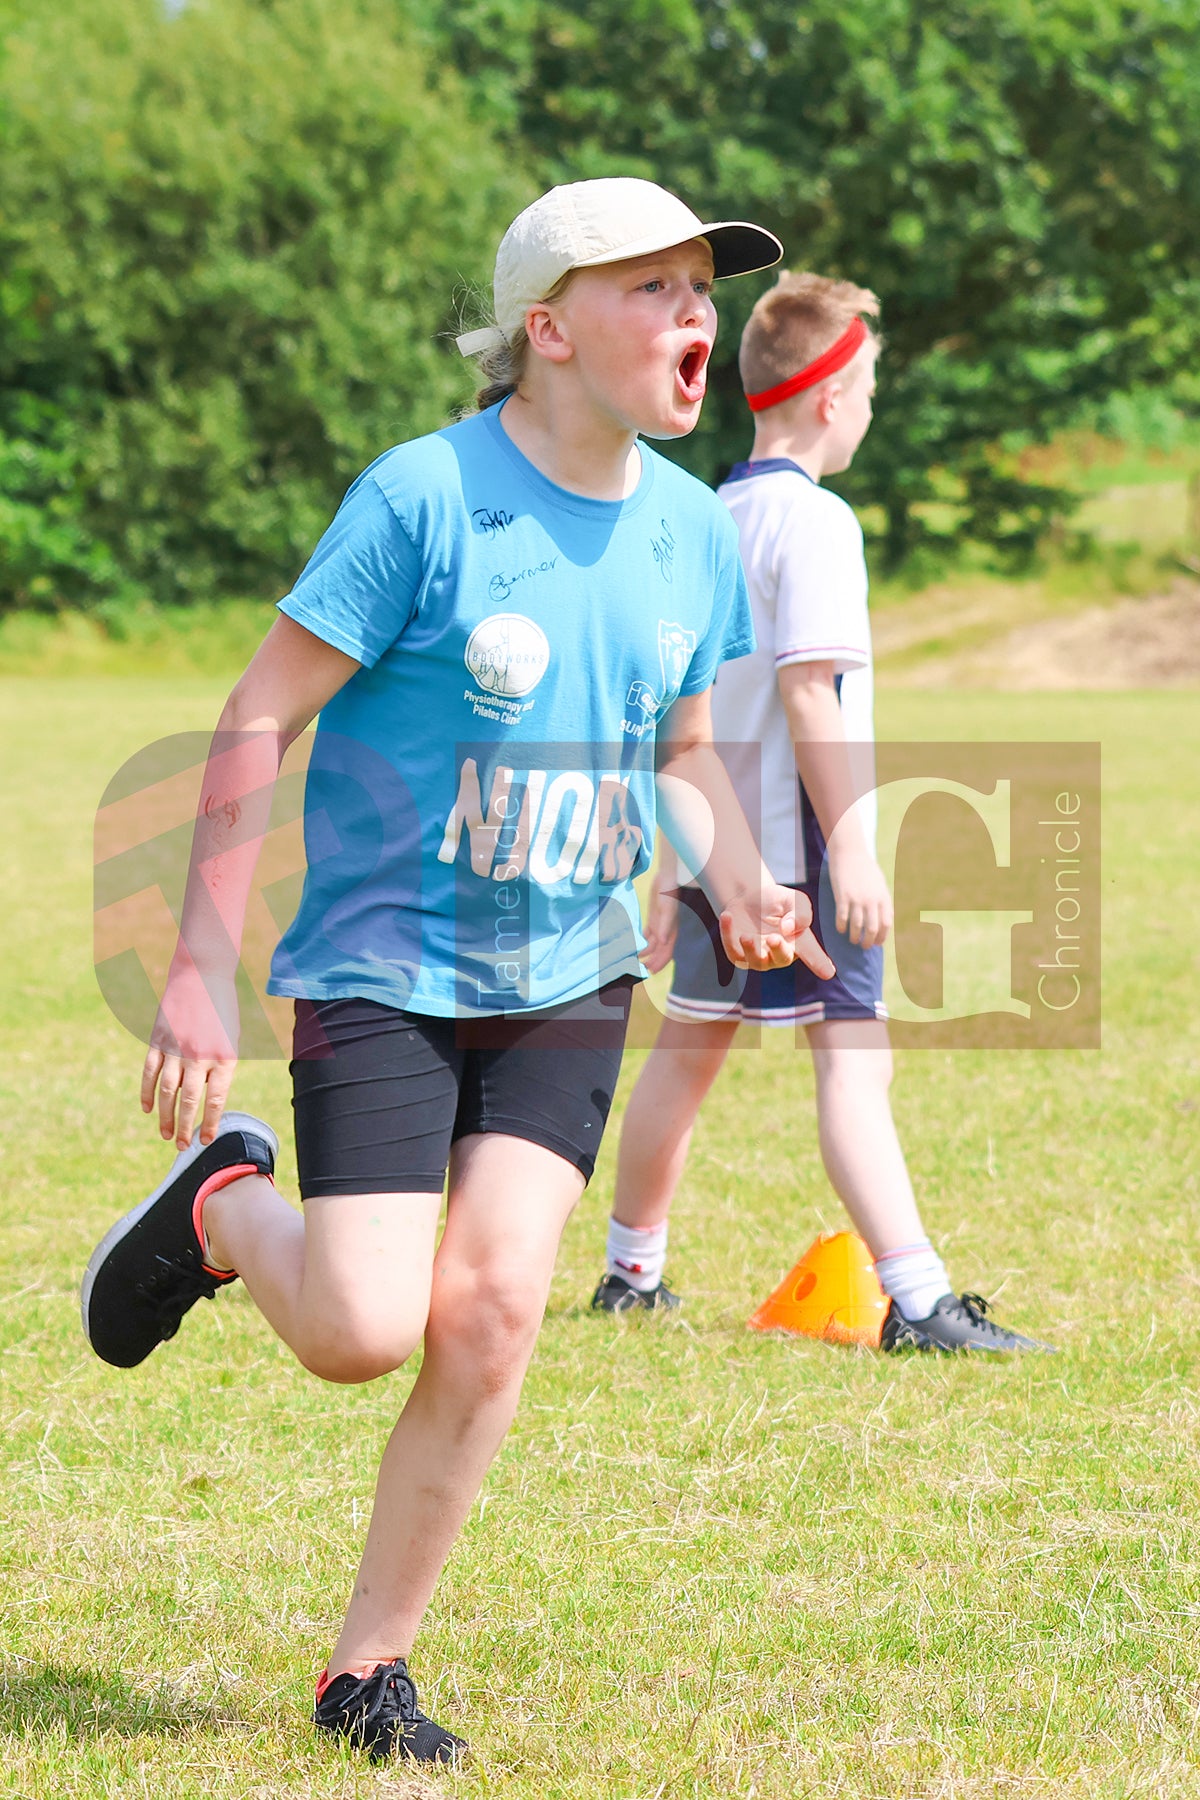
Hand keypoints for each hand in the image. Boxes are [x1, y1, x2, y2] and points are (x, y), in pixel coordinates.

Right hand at [140, 959, 239, 1149]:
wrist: (202, 975)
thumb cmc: (222, 1010)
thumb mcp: (231, 1039)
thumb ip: (220, 1068)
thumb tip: (206, 1099)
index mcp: (224, 1057)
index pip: (215, 1100)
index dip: (209, 1123)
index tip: (205, 1140)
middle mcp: (199, 1056)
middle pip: (188, 1100)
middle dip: (184, 1127)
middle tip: (181, 1146)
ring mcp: (176, 1048)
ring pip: (166, 1090)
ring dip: (164, 1115)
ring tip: (165, 1134)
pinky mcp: (158, 1040)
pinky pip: (149, 1071)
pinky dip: (146, 1092)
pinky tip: (147, 1109)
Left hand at [641, 865, 679, 974]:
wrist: (667, 876)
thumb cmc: (669, 891)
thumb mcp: (667, 908)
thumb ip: (666, 925)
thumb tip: (663, 942)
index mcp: (671, 931)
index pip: (666, 952)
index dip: (659, 963)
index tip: (649, 972)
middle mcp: (666, 931)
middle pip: (659, 951)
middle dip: (651, 961)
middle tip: (638, 969)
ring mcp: (659, 925)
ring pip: (652, 944)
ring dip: (645, 952)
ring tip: (634, 959)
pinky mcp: (654, 918)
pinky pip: (648, 934)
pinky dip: (642, 941)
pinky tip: (634, 945)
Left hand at [719, 884, 835, 977]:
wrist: (748, 898)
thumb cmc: (776, 902)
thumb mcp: (792, 899)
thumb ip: (799, 912)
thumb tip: (788, 929)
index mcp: (798, 942)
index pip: (811, 954)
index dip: (819, 964)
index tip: (828, 973)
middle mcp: (779, 954)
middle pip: (782, 959)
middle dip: (778, 950)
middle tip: (774, 937)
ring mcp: (758, 957)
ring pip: (757, 961)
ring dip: (752, 950)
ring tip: (746, 936)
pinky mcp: (737, 954)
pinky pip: (733, 950)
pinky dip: (727, 935)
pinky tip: (726, 917)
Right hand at [829, 847, 892, 947]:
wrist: (850, 852)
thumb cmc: (865, 868)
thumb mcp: (880, 884)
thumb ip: (883, 901)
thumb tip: (885, 919)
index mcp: (883, 897)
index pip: (886, 924)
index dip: (882, 937)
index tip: (877, 943)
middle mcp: (871, 900)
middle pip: (872, 929)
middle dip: (868, 942)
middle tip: (863, 946)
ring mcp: (857, 899)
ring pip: (856, 926)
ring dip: (854, 937)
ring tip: (852, 940)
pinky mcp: (842, 896)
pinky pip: (842, 918)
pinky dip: (841, 927)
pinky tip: (840, 929)